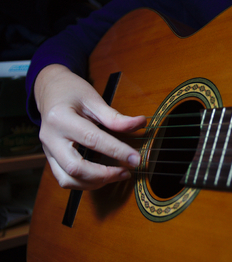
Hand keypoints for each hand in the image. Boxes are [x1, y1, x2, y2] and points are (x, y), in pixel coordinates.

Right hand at [34, 64, 146, 189]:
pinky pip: (64, 179)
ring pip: (67, 179)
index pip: (92, 139)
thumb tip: (140, 123)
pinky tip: (102, 177)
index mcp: (61, 118)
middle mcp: (50, 138)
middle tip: (126, 172)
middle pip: (75, 167)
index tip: (136, 158)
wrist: (50, 91)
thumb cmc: (72, 92)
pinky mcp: (50, 158)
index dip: (117, 151)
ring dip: (95, 183)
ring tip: (117, 175)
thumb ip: (115, 117)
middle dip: (104, 175)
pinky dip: (84, 183)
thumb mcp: (93, 99)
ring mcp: (48, 150)